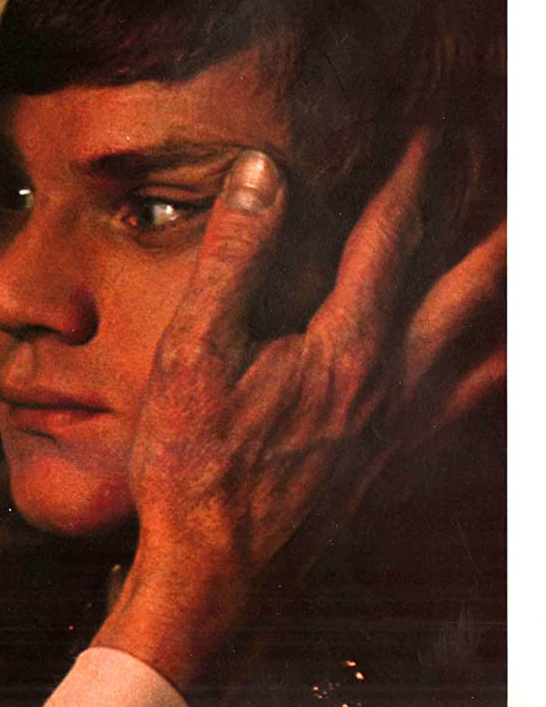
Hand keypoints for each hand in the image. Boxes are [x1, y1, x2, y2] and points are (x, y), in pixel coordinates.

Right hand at [92, 131, 504, 693]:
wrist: (218, 577)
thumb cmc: (196, 468)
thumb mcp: (194, 353)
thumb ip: (235, 258)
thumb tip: (262, 174)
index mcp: (347, 347)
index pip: (394, 234)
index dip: (417, 173)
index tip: (434, 129)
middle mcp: (398, 383)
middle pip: (474, 283)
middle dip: (500, 222)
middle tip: (514, 172)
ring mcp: (410, 430)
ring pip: (495, 347)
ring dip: (512, 294)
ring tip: (525, 255)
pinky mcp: (406, 466)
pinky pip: (482, 413)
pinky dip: (502, 379)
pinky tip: (502, 365)